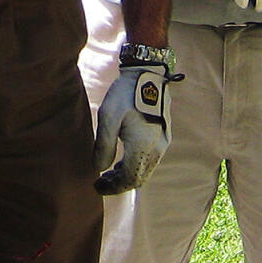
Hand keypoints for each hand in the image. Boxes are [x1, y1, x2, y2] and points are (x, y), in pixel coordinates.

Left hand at [92, 64, 180, 194]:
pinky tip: (121, 160)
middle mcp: (157, 149)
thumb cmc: (125, 94)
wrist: (148, 74)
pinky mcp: (164, 136)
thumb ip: (103, 146)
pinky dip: (135, 165)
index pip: (130, 179)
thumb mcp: (108, 118)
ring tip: (108, 173)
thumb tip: (99, 169)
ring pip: (146, 170)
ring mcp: (163, 143)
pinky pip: (150, 160)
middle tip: (100, 182)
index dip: (113, 188)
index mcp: (143, 146)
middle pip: (139, 178)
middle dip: (119, 184)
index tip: (97, 187)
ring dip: (127, 175)